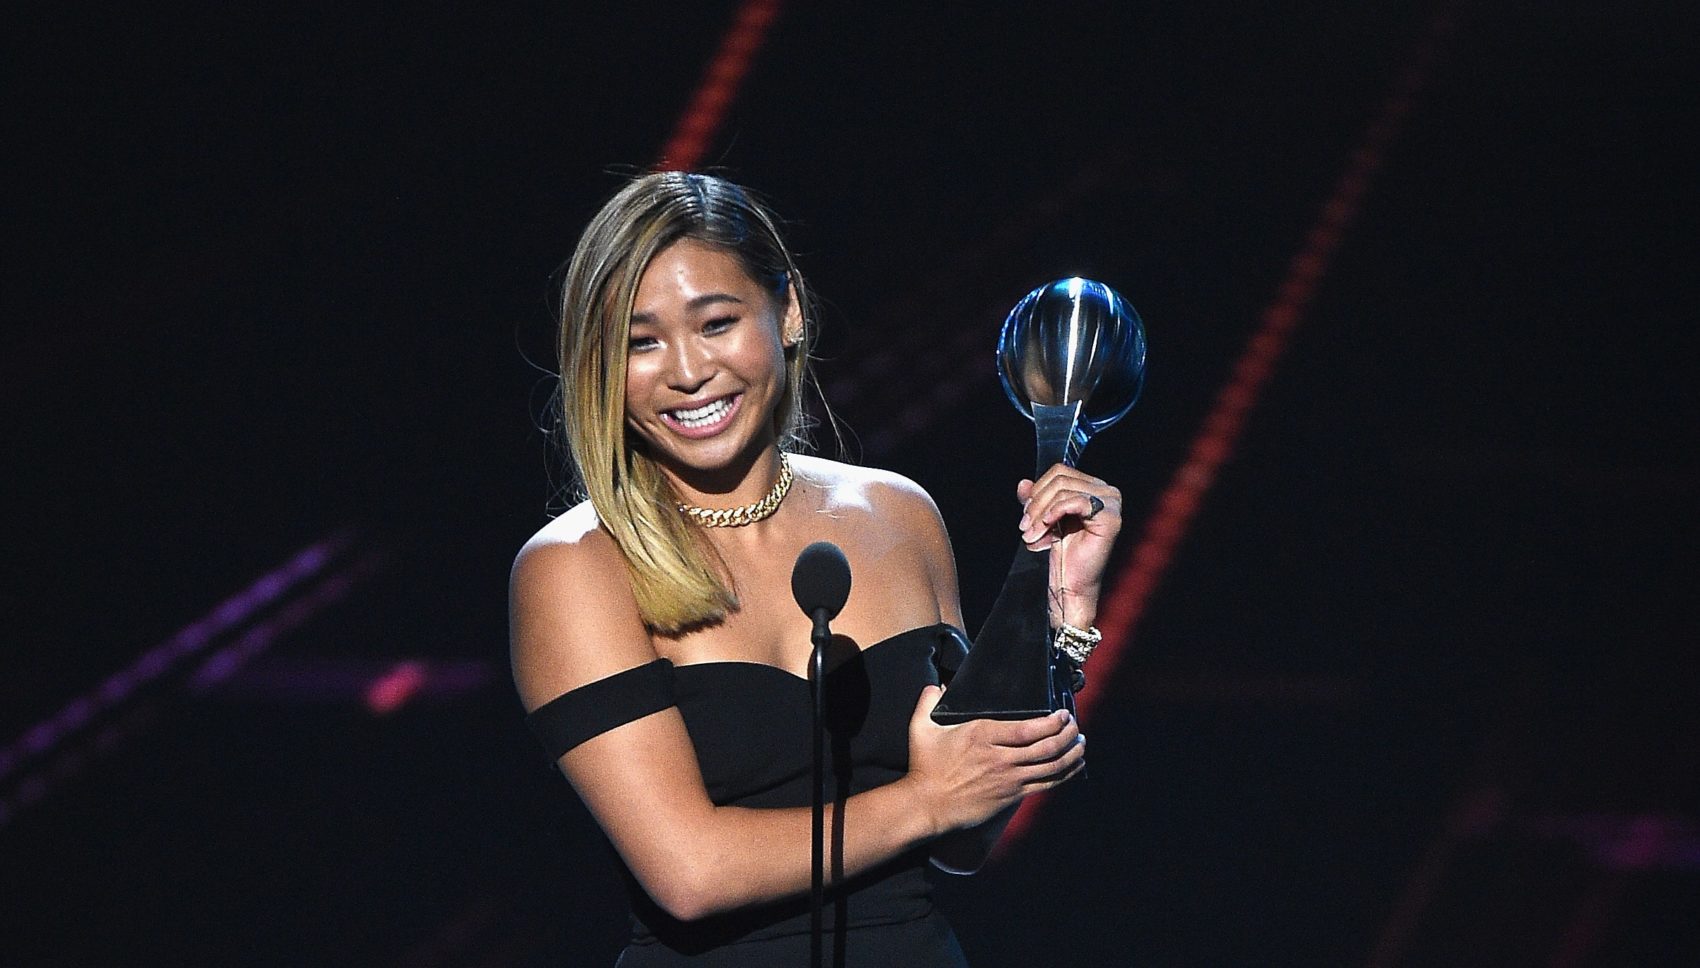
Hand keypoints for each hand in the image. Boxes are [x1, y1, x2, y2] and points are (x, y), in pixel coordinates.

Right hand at [904, 685, 1085, 835]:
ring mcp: (1009, 779)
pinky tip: (1075, 767)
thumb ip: (929, 701)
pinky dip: (1065, 774)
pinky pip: (1046, 784)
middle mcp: (1000, 758)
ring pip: (1051, 766)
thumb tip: (937, 685)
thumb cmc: (925, 767)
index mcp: (982, 736)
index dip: (1052, 721)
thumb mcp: (921, 728)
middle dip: (1068, 734)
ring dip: (1072, 753)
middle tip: (1076, 725)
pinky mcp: (1011, 796)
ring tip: (1081, 743)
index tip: (1063, 713)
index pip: (1029, 729)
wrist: (928, 805)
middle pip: (1046, 746)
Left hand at [1017, 464, 1121, 626]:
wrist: (1072, 584)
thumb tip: (1022, 483)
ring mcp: (1112, 503)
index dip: (1038, 490)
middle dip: (1036, 503)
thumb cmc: (1064, 554)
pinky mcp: (1110, 518)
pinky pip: (1074, 501)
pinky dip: (1054, 512)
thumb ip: (1035, 499)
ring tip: (1031, 534)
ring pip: (1064, 489)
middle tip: (1024, 526)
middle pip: (1061, 478)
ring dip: (1040, 512)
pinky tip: (1046, 526)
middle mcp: (1107, 491)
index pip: (1060, 471)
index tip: (1025, 514)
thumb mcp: (1044, 519)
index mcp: (1094, 487)